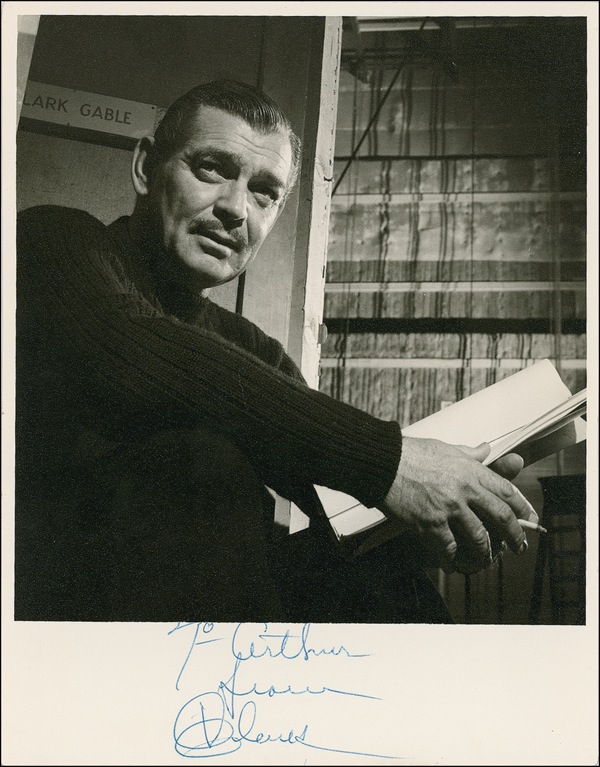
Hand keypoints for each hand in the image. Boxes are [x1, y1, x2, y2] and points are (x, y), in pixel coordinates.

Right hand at [380, 437, 538, 573]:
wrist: (382, 462)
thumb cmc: (410, 454)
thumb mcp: (446, 448)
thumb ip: (469, 453)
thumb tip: (485, 449)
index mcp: (471, 470)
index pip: (507, 491)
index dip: (523, 508)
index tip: (530, 519)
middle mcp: (465, 490)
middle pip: (501, 517)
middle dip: (514, 536)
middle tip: (518, 547)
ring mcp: (449, 508)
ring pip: (479, 538)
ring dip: (484, 553)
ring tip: (486, 560)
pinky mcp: (430, 523)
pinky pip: (448, 549)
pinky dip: (451, 560)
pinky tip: (452, 565)